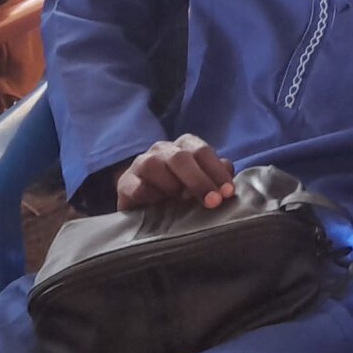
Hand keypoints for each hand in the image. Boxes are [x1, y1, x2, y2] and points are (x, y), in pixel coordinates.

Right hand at [115, 135, 237, 210]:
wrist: (145, 204)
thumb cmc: (180, 191)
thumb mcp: (201, 183)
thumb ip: (216, 175)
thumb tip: (227, 169)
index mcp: (185, 146)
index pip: (202, 152)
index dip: (217, 172)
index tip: (228, 193)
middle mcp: (163, 150)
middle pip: (181, 157)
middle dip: (199, 180)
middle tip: (212, 202)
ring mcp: (141, 164)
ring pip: (153, 164)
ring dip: (171, 184)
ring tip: (181, 201)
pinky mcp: (125, 183)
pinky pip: (134, 186)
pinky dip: (147, 194)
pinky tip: (157, 206)